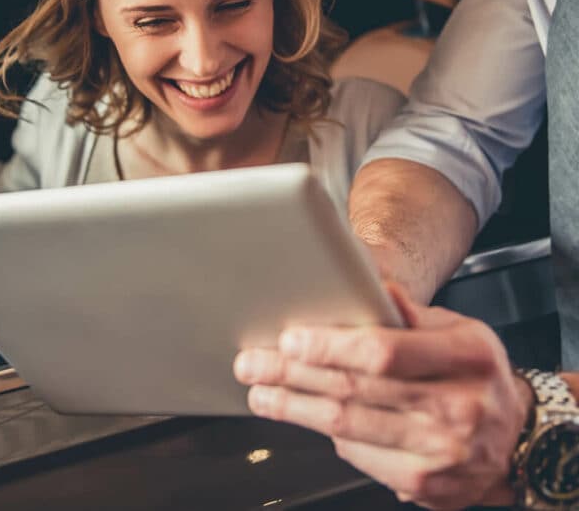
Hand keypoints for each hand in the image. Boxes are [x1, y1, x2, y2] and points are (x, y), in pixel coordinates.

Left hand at [234, 286, 532, 509]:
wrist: (514, 436)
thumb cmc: (477, 372)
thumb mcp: (459, 328)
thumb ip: (411, 312)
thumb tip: (369, 283)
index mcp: (466, 356)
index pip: (384, 352)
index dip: (330, 347)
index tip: (290, 339)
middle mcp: (456, 407)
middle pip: (356, 392)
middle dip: (293, 376)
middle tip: (254, 363)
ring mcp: (441, 453)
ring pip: (349, 429)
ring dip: (296, 409)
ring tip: (262, 393)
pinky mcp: (425, 485)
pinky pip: (362, 459)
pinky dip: (330, 436)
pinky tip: (308, 417)